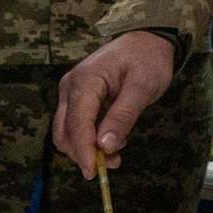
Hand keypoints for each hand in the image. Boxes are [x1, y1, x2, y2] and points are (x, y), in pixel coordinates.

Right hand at [53, 31, 176, 176]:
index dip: (83, 151)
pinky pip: (77, 125)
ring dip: (86, 149)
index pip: (77, 124)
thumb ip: (124, 115)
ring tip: (116, 154)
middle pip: (65, 132)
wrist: (147, 38)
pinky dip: (90, 139)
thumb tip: (105, 146)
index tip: (93, 173)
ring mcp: (71, 93)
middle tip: (113, 163)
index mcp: (84, 81)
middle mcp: (70, 87)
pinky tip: (113, 140)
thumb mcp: (143, 86)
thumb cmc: (148, 59)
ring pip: (67, 132)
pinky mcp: (78, 99)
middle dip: (83, 153)